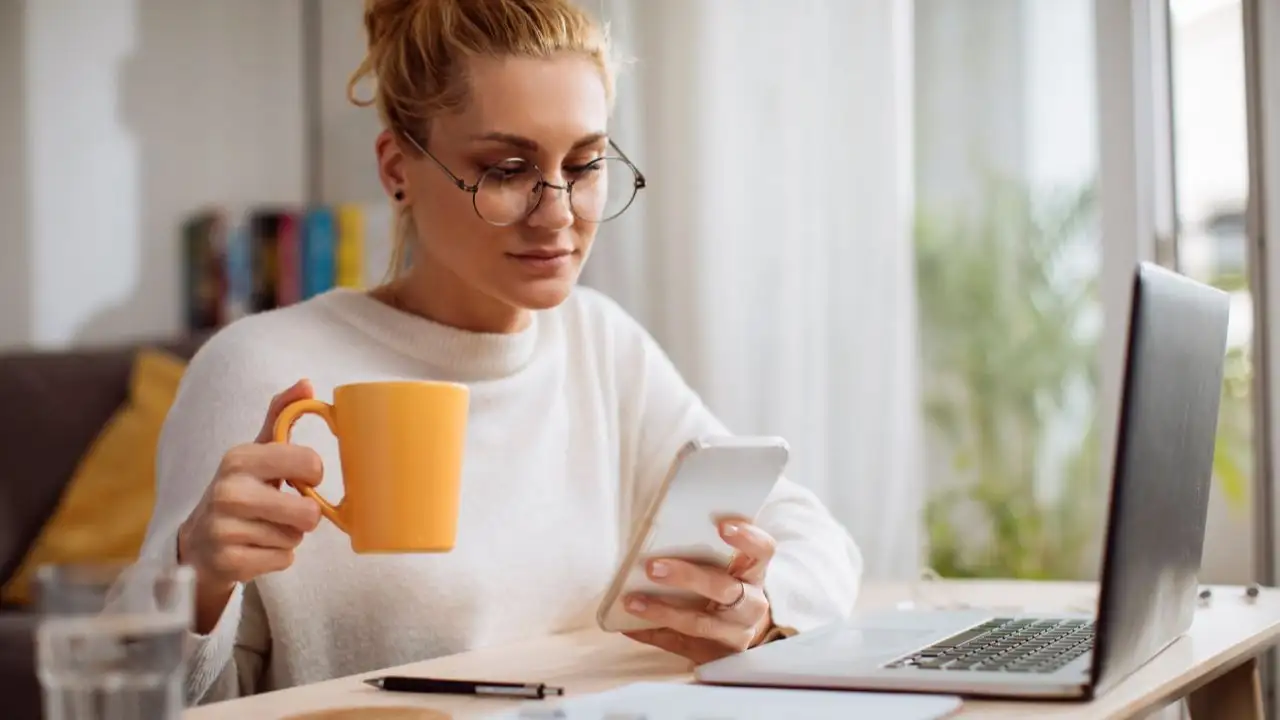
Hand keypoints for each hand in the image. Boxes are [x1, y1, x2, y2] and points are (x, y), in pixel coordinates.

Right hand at [177, 379, 324, 632]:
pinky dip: (277, 559)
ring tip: (262, 529)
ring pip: (295, 539)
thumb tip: (306, 382)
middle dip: (304, 516)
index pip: (309, 463)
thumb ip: (281, 415)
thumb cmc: (240, 491)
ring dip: (288, 538)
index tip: (302, 477)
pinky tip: (254, 549)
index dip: (314, 474)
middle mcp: (228, 491)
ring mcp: (224, 529)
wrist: (198, 544)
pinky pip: (283, 561)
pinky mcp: (228, 563)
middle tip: (285, 511)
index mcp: (240, 458)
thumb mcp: (256, 451)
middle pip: (308, 513)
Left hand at [622, 519, 776, 663]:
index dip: (747, 538)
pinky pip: (681, 645)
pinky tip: (630, 626)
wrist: (740, 633)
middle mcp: (750, 604)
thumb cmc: (727, 588)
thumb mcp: (730, 568)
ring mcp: (736, 633)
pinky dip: (652, 634)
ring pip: (701, 623)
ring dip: (663, 612)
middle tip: (653, 567)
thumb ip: (707, 549)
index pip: (762, 551)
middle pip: (724, 588)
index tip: (723, 525)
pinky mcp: (717, 656)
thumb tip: (658, 527)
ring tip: (633, 602)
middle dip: (687, 577)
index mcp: (754, 573)